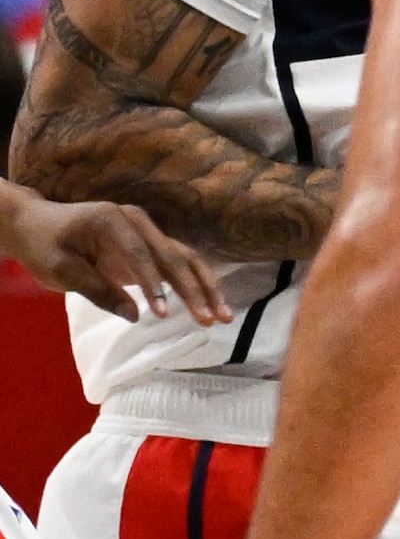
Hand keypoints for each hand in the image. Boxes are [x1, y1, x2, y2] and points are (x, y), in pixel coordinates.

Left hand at [3, 192, 221, 321]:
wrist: (37, 225)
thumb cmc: (45, 246)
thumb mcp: (61, 270)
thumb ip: (98, 291)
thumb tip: (134, 316)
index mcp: (113, 220)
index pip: (141, 254)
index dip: (154, 285)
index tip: (162, 315)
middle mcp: (138, 220)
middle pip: (174, 255)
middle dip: (195, 290)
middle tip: (211, 318)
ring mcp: (147, 230)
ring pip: (185, 258)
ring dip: (206, 288)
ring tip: (223, 315)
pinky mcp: (150, 243)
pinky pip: (179, 262)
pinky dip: (196, 283)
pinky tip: (210, 303)